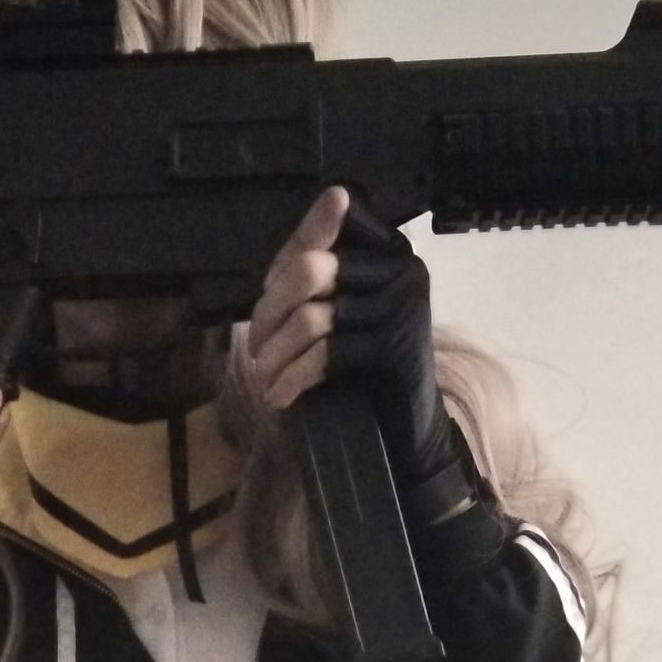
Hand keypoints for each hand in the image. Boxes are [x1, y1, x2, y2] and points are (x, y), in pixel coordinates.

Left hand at [247, 186, 455, 491]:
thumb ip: (315, 277)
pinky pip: (327, 354)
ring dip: (276, 354)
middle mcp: (401, 267)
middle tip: (255, 348)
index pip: (322, 233)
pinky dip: (293, 377)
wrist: (406, 428)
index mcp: (387, 249)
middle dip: (269, 312)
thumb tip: (280, 262)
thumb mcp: (338, 314)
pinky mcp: (395, 347)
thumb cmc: (364, 369)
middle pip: (310, 269)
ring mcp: (401, 306)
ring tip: (264, 378)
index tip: (267, 297)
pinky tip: (280, 396)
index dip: (281, 266)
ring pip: (312, 317)